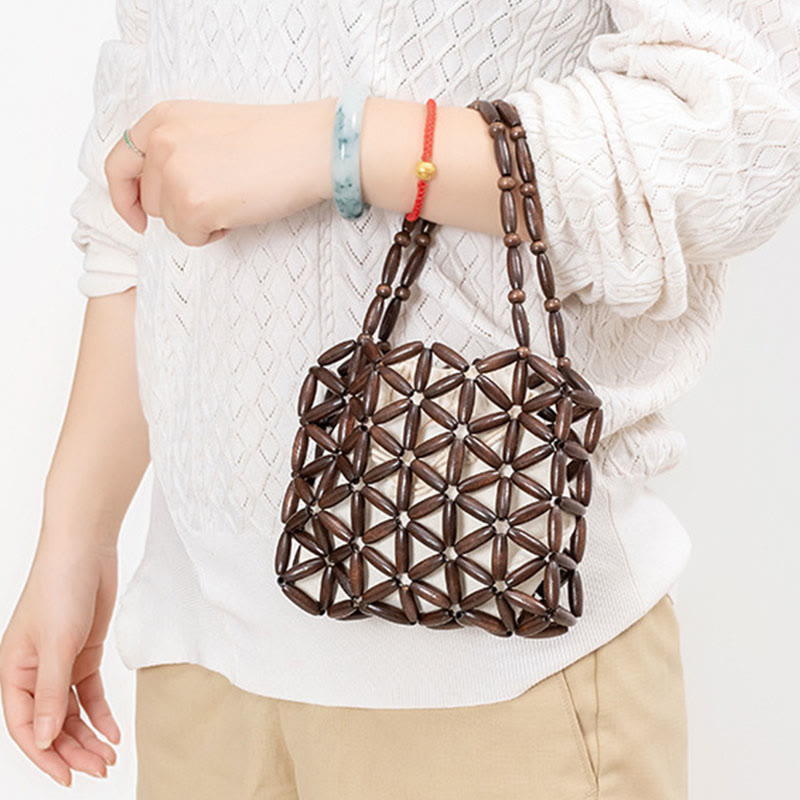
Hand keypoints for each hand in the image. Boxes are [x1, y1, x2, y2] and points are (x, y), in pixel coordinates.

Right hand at [0, 537, 119, 786]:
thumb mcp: (58, 644)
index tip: (69, 778)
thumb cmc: (61, 589)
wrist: (86, 549)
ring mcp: (60, 663)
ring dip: (89, 735)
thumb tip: (46, 739)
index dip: (46, 756)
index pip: (26, 726)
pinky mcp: (83, 653)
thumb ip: (53, 693)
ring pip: (71, 712)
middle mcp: (34, 673)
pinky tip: (115, 730)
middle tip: (100, 769)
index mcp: (14, 673)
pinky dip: (101, 712)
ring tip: (110, 757)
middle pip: (51, 723)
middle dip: (73, 750)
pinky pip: (88, 693)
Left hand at [104, 97, 337, 245]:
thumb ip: (175, 150)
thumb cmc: (273, 140)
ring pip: (171, 222)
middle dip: (181, 208)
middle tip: (221, 194)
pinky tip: (239, 210)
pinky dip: (214, 233)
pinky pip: (191, 238)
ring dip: (200, 220)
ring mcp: (175, 175)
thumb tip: (158, 195)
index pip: (118, 163)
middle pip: (151, 201)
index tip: (136, 215)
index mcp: (162, 118)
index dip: (124, 195)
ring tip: (234, 196)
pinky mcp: (193, 205)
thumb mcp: (208, 128)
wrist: (309, 146)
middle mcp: (161, 143)